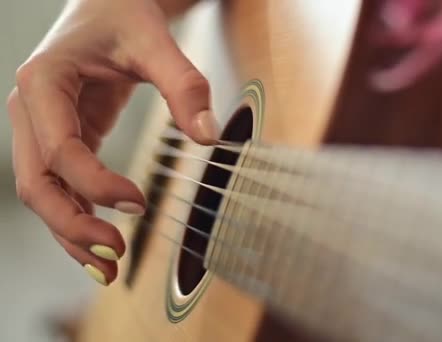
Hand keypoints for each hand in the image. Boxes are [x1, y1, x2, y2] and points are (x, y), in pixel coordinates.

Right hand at [6, 0, 217, 285]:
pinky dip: (77, 217)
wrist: (107, 4)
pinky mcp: (61, 139)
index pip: (61, 150)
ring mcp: (41, 127)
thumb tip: (207, 137)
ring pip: (42, 193)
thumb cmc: (123, 15)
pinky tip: (101, 242)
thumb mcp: (154, 40)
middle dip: (72, 224)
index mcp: (44, 82)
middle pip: (36, 183)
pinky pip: (61, 186)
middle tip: (116, 253)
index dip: (97, 185)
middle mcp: (31, 109)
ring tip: (108, 267)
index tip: (139, 203)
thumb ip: (184, 85)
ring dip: (70, 233)